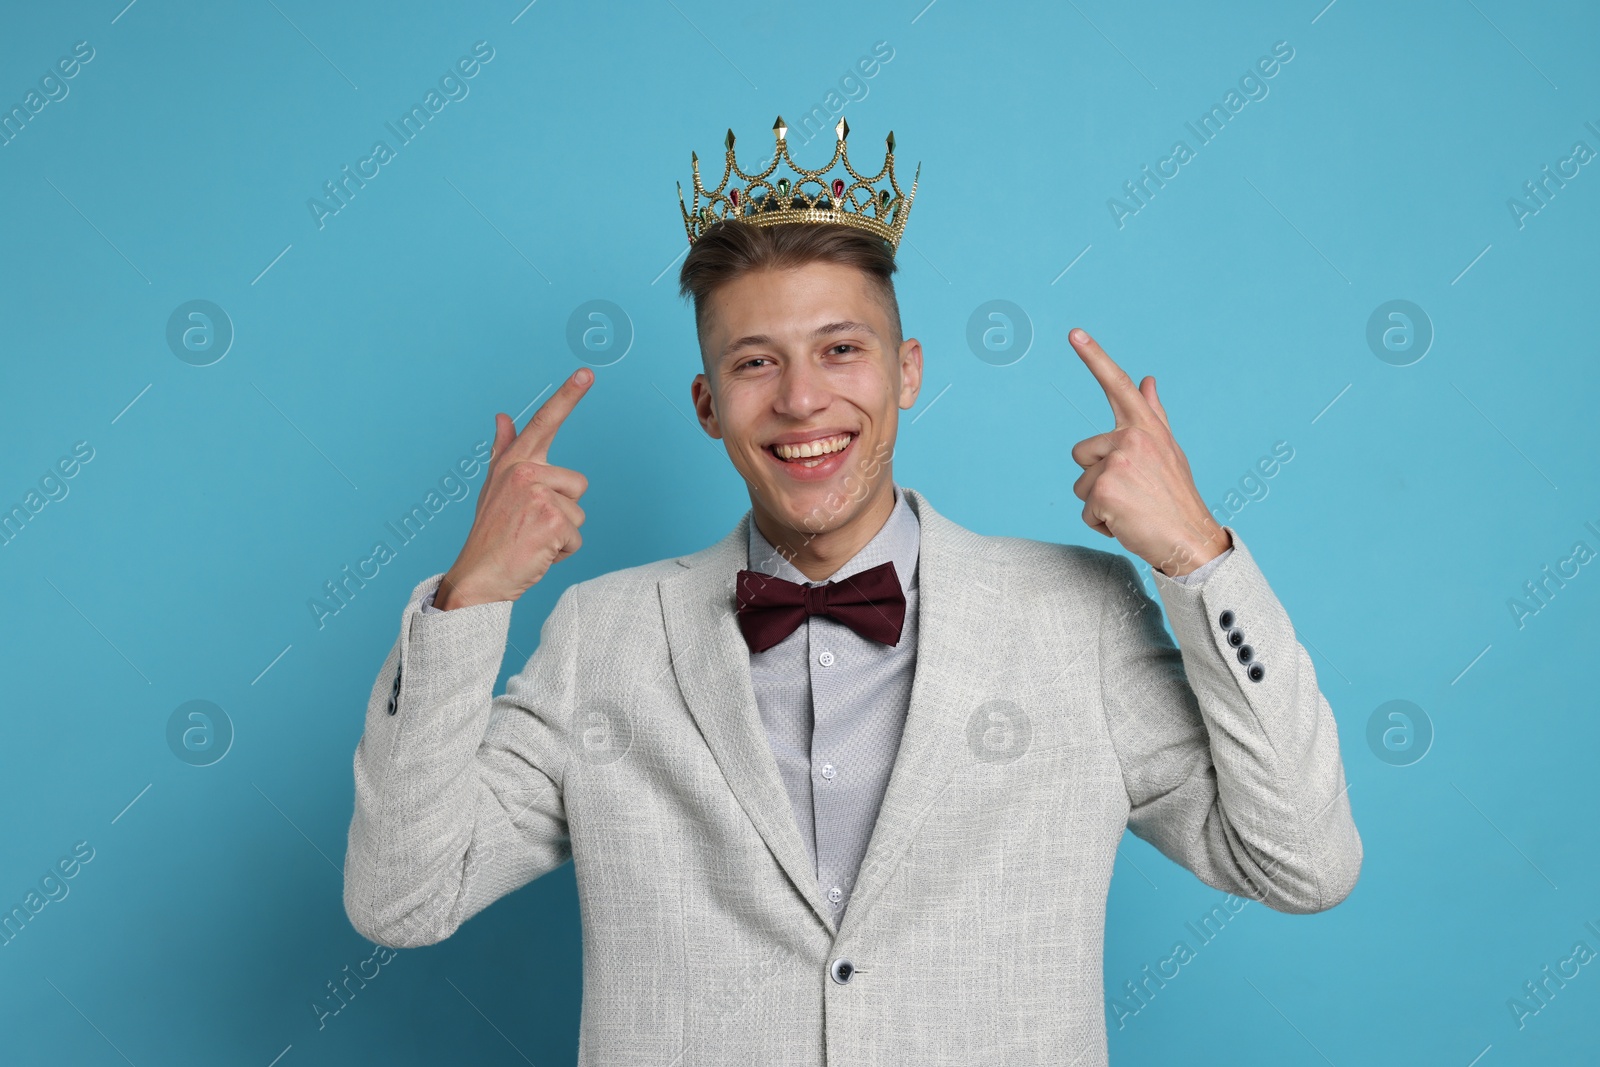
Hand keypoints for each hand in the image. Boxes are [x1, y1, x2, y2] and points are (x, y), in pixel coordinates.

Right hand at [435, 368, 593, 609]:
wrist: (479, 577)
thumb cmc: (490, 533)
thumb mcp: (494, 488)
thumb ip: (504, 451)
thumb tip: (503, 416)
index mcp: (514, 463)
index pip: (544, 424)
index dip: (568, 396)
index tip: (587, 373)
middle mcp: (525, 473)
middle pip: (578, 484)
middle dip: (564, 509)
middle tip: (531, 526)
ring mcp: (539, 495)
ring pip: (579, 513)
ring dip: (562, 534)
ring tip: (532, 540)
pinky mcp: (552, 520)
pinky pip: (577, 537)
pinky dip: (562, 552)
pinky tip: (537, 553)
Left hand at [1067, 328, 1230, 576]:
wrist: (1191, 541)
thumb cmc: (1175, 497)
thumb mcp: (1168, 451)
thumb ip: (1153, 415)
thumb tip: (1147, 379)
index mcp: (1146, 428)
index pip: (1117, 386)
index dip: (1095, 357)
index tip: (1074, 332)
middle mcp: (1131, 438)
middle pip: (1081, 453)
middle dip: (1096, 477)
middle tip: (1132, 494)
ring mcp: (1117, 463)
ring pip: (1079, 484)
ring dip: (1098, 504)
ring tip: (1132, 510)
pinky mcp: (1104, 490)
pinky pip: (1084, 510)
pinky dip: (1101, 524)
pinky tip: (1127, 525)